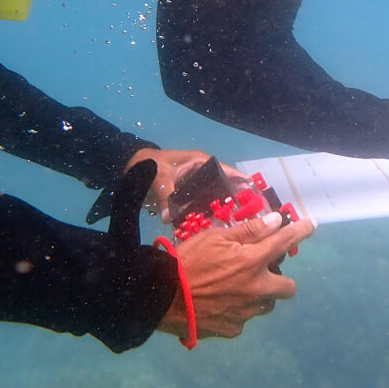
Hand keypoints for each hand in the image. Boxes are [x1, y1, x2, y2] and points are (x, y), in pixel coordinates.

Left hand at [125, 147, 247, 222]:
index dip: (239, 178)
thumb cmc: (151, 165)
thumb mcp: (160, 179)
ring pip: (214, 194)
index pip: (225, 169)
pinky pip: (203, 202)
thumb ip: (164, 198)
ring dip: (223, 205)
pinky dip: (208, 211)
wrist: (135, 165)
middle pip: (224, 184)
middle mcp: (202, 172)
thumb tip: (168, 218)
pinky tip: (214, 225)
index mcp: (200, 162)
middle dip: (235, 196)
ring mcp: (196, 183)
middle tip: (249, 212)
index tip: (253, 189)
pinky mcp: (189, 193)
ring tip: (237, 221)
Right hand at [158, 211, 314, 339]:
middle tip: (263, 272)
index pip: (285, 242)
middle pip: (288, 287)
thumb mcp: (215, 237)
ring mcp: (246, 312)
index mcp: (252, 262)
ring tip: (235, 288)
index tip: (311, 225)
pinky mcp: (233, 329)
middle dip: (281, 279)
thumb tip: (275, 221)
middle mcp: (256, 289)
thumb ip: (249, 230)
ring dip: (259, 295)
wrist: (161, 298)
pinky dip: (237, 310)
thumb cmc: (186, 262)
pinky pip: (243, 319)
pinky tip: (219, 303)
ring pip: (266, 305)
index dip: (301, 231)